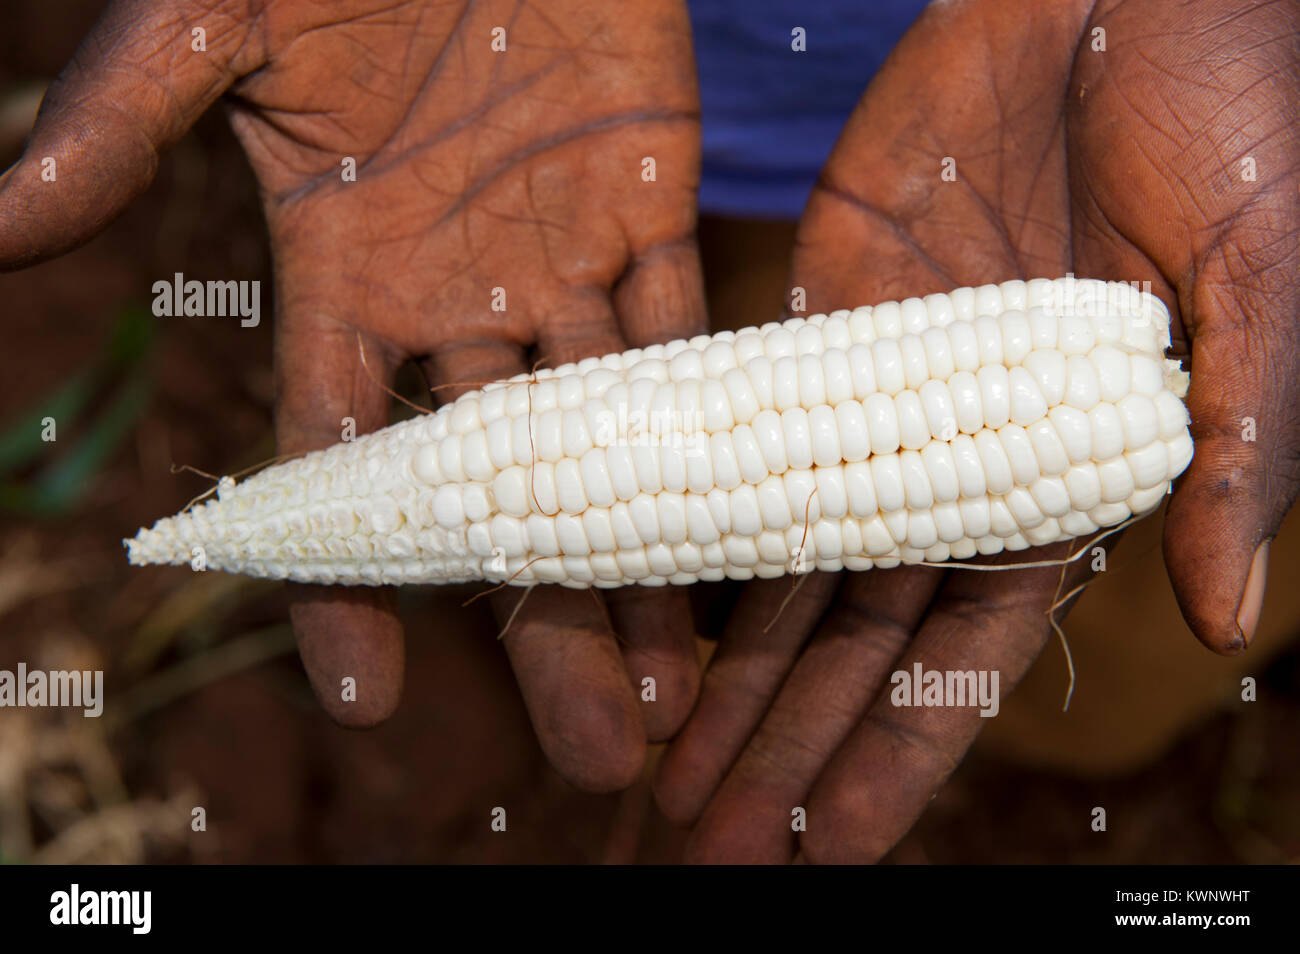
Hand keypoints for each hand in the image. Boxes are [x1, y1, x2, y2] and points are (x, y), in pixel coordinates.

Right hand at [0, 0, 707, 789]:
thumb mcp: (211, 20)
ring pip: (610, 441)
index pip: (343, 462)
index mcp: (345, 269)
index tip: (365, 698)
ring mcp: (559, 260)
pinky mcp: (650, 206)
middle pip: (506, 491)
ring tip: (679, 690)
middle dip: (546, 619)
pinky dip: (719, 425)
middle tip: (598, 751)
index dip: (349, 580)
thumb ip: (123, 126)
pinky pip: (691, 336)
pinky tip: (751, 526)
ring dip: (648, 562)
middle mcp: (456, 295)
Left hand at [656, 0, 1297, 860]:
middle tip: (712, 836)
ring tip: (668, 761)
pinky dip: (689, 509)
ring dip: (727, 661)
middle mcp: (951, 460)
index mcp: (1060, 485)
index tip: (831, 848)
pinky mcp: (815, 316)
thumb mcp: (1264, 294)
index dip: (896, 754)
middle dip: (787, 739)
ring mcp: (873, 394)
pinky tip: (635, 592)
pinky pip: (736, 431)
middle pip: (854, 634)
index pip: (967, 656)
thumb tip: (1218, 618)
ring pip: (781, 554)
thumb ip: (1235, 450)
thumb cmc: (1238, 132)